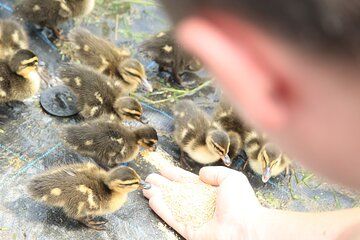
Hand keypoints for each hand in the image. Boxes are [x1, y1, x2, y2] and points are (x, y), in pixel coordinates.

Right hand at [143, 166, 266, 239]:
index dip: (175, 175)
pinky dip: (162, 209)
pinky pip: (173, 218)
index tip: (164, 169)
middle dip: (163, 185)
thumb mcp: (231, 178)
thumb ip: (215, 172)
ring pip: (172, 204)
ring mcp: (195, 218)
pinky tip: (152, 199)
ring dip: (159, 195)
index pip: (189, 181)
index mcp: (211, 192)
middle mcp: (202, 204)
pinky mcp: (190, 231)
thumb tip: (201, 173)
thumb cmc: (243, 203)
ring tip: (146, 188)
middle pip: (177, 192)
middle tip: (149, 178)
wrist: (247, 228)